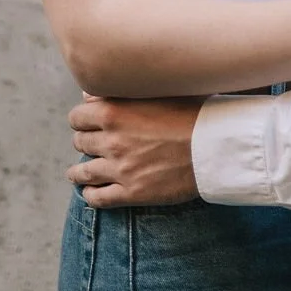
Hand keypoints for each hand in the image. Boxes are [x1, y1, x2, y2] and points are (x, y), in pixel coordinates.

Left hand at [67, 96, 202, 207]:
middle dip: (84, 142)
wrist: (213, 146)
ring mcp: (120, 169)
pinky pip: (98, 198)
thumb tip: (88, 95)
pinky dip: (90, 196)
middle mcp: (112, 140)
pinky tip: (91, 193)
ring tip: (77, 173)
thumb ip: (119, 93)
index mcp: (114, 111)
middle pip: (80, 143)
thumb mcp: (156, 92)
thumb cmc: (190, 111)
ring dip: (79, 172)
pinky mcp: (131, 193)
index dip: (81, 119)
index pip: (77, 116)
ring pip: (83, 172)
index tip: (85, 122)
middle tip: (89, 144)